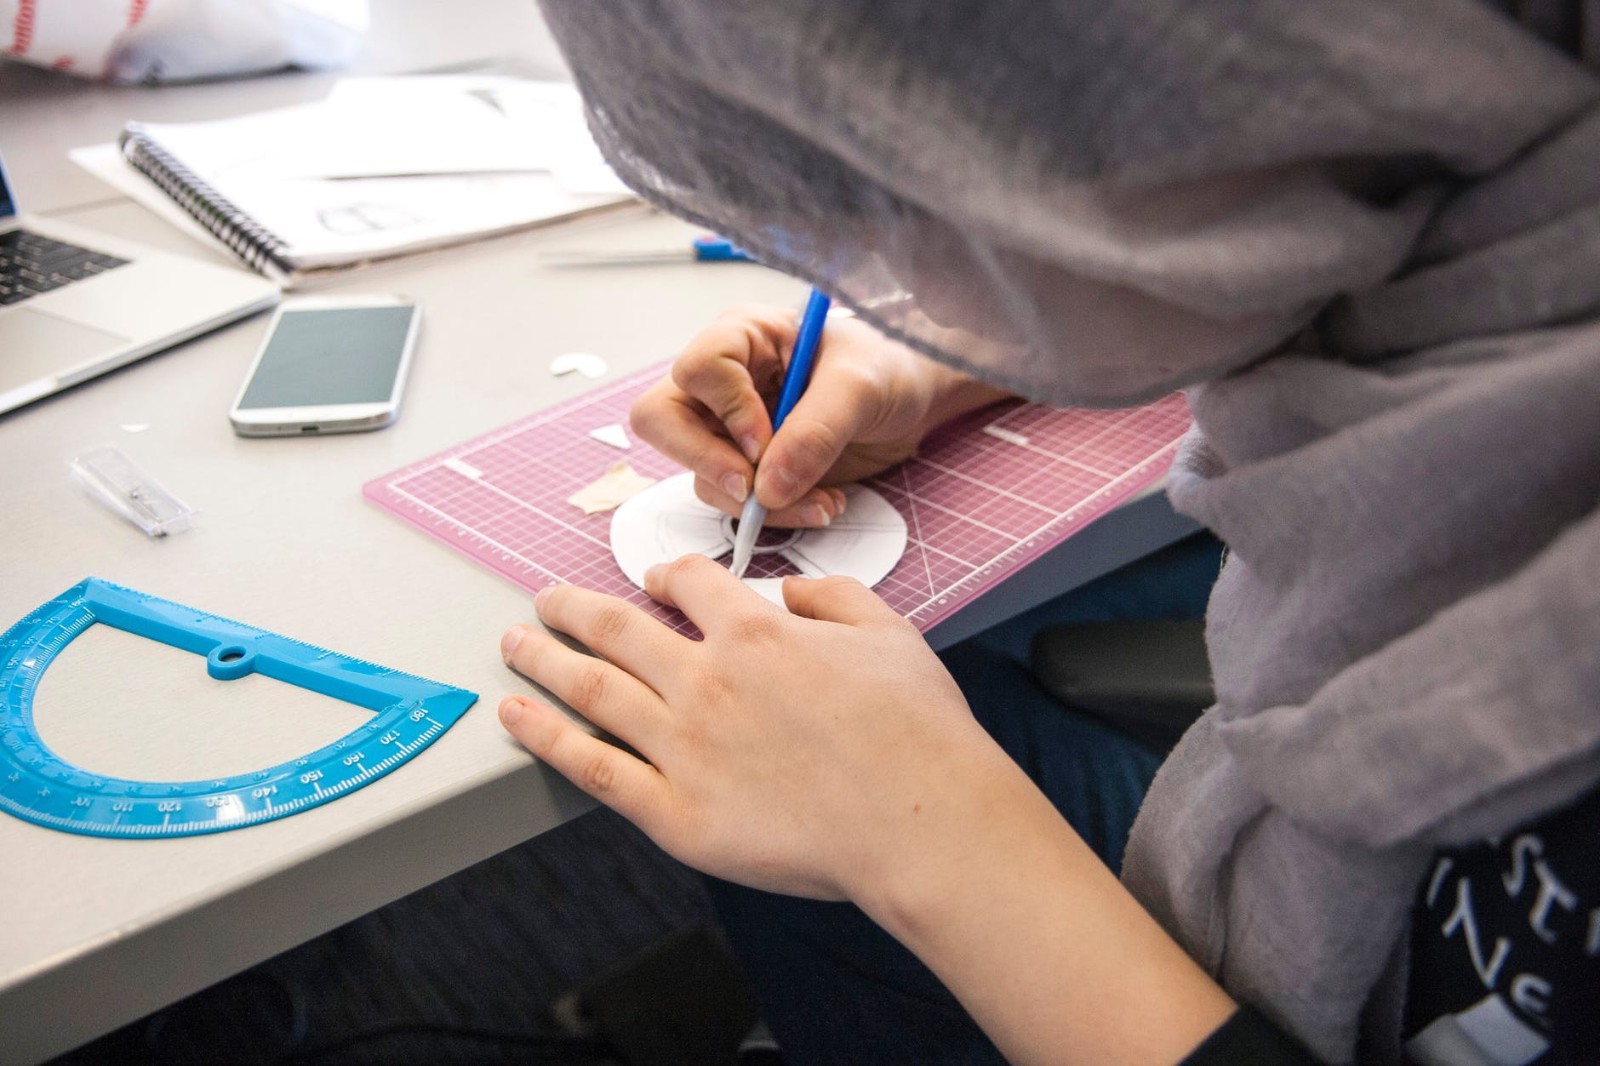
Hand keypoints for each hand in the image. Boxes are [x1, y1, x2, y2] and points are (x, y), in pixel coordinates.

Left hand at [496, 555, 1015, 900]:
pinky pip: (593, 769)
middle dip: (573, 607)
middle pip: (616, 627)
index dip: (671, 573)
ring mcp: (684, 748)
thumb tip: (794, 592)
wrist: (922, 823)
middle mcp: (706, 681)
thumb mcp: (889, 632)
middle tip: (547, 598)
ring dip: (543, 659)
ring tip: (515, 644)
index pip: (692, 583)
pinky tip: (518, 717)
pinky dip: (546, 738)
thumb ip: (833, 598)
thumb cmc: (917, 734)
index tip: (659, 578)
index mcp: (755, 632)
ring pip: (591, 690)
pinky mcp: (676, 814)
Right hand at [631, 304, 1011, 527]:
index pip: (697, 369)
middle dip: (707, 463)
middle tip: (754, 492)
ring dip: (756, 502)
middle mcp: (724, 380)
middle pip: (663, 421)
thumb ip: (815, 430)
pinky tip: (822, 503)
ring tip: (822, 501)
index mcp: (743, 335)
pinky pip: (735, 500)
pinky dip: (775, 513)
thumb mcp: (861, 386)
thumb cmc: (889, 367)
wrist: (915, 398)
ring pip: (702, 474)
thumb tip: (766, 487)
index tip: (766, 442)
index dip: (726, 411)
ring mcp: (730, 426)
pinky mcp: (750, 465)